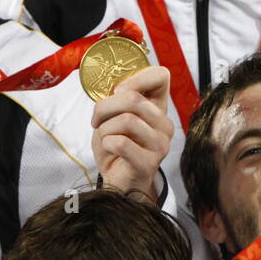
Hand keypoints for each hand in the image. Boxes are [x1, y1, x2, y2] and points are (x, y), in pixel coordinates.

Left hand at [92, 64, 174, 196]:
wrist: (118, 182)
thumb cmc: (116, 148)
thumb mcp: (114, 117)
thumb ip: (118, 101)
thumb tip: (114, 90)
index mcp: (158, 109)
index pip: (161, 76)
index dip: (136, 78)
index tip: (117, 91)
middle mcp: (164, 125)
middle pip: (133, 98)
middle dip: (104, 107)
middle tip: (96, 120)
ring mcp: (160, 145)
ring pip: (126, 120)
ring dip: (104, 129)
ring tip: (104, 138)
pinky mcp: (149, 163)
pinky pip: (121, 142)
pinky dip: (106, 144)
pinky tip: (109, 150)